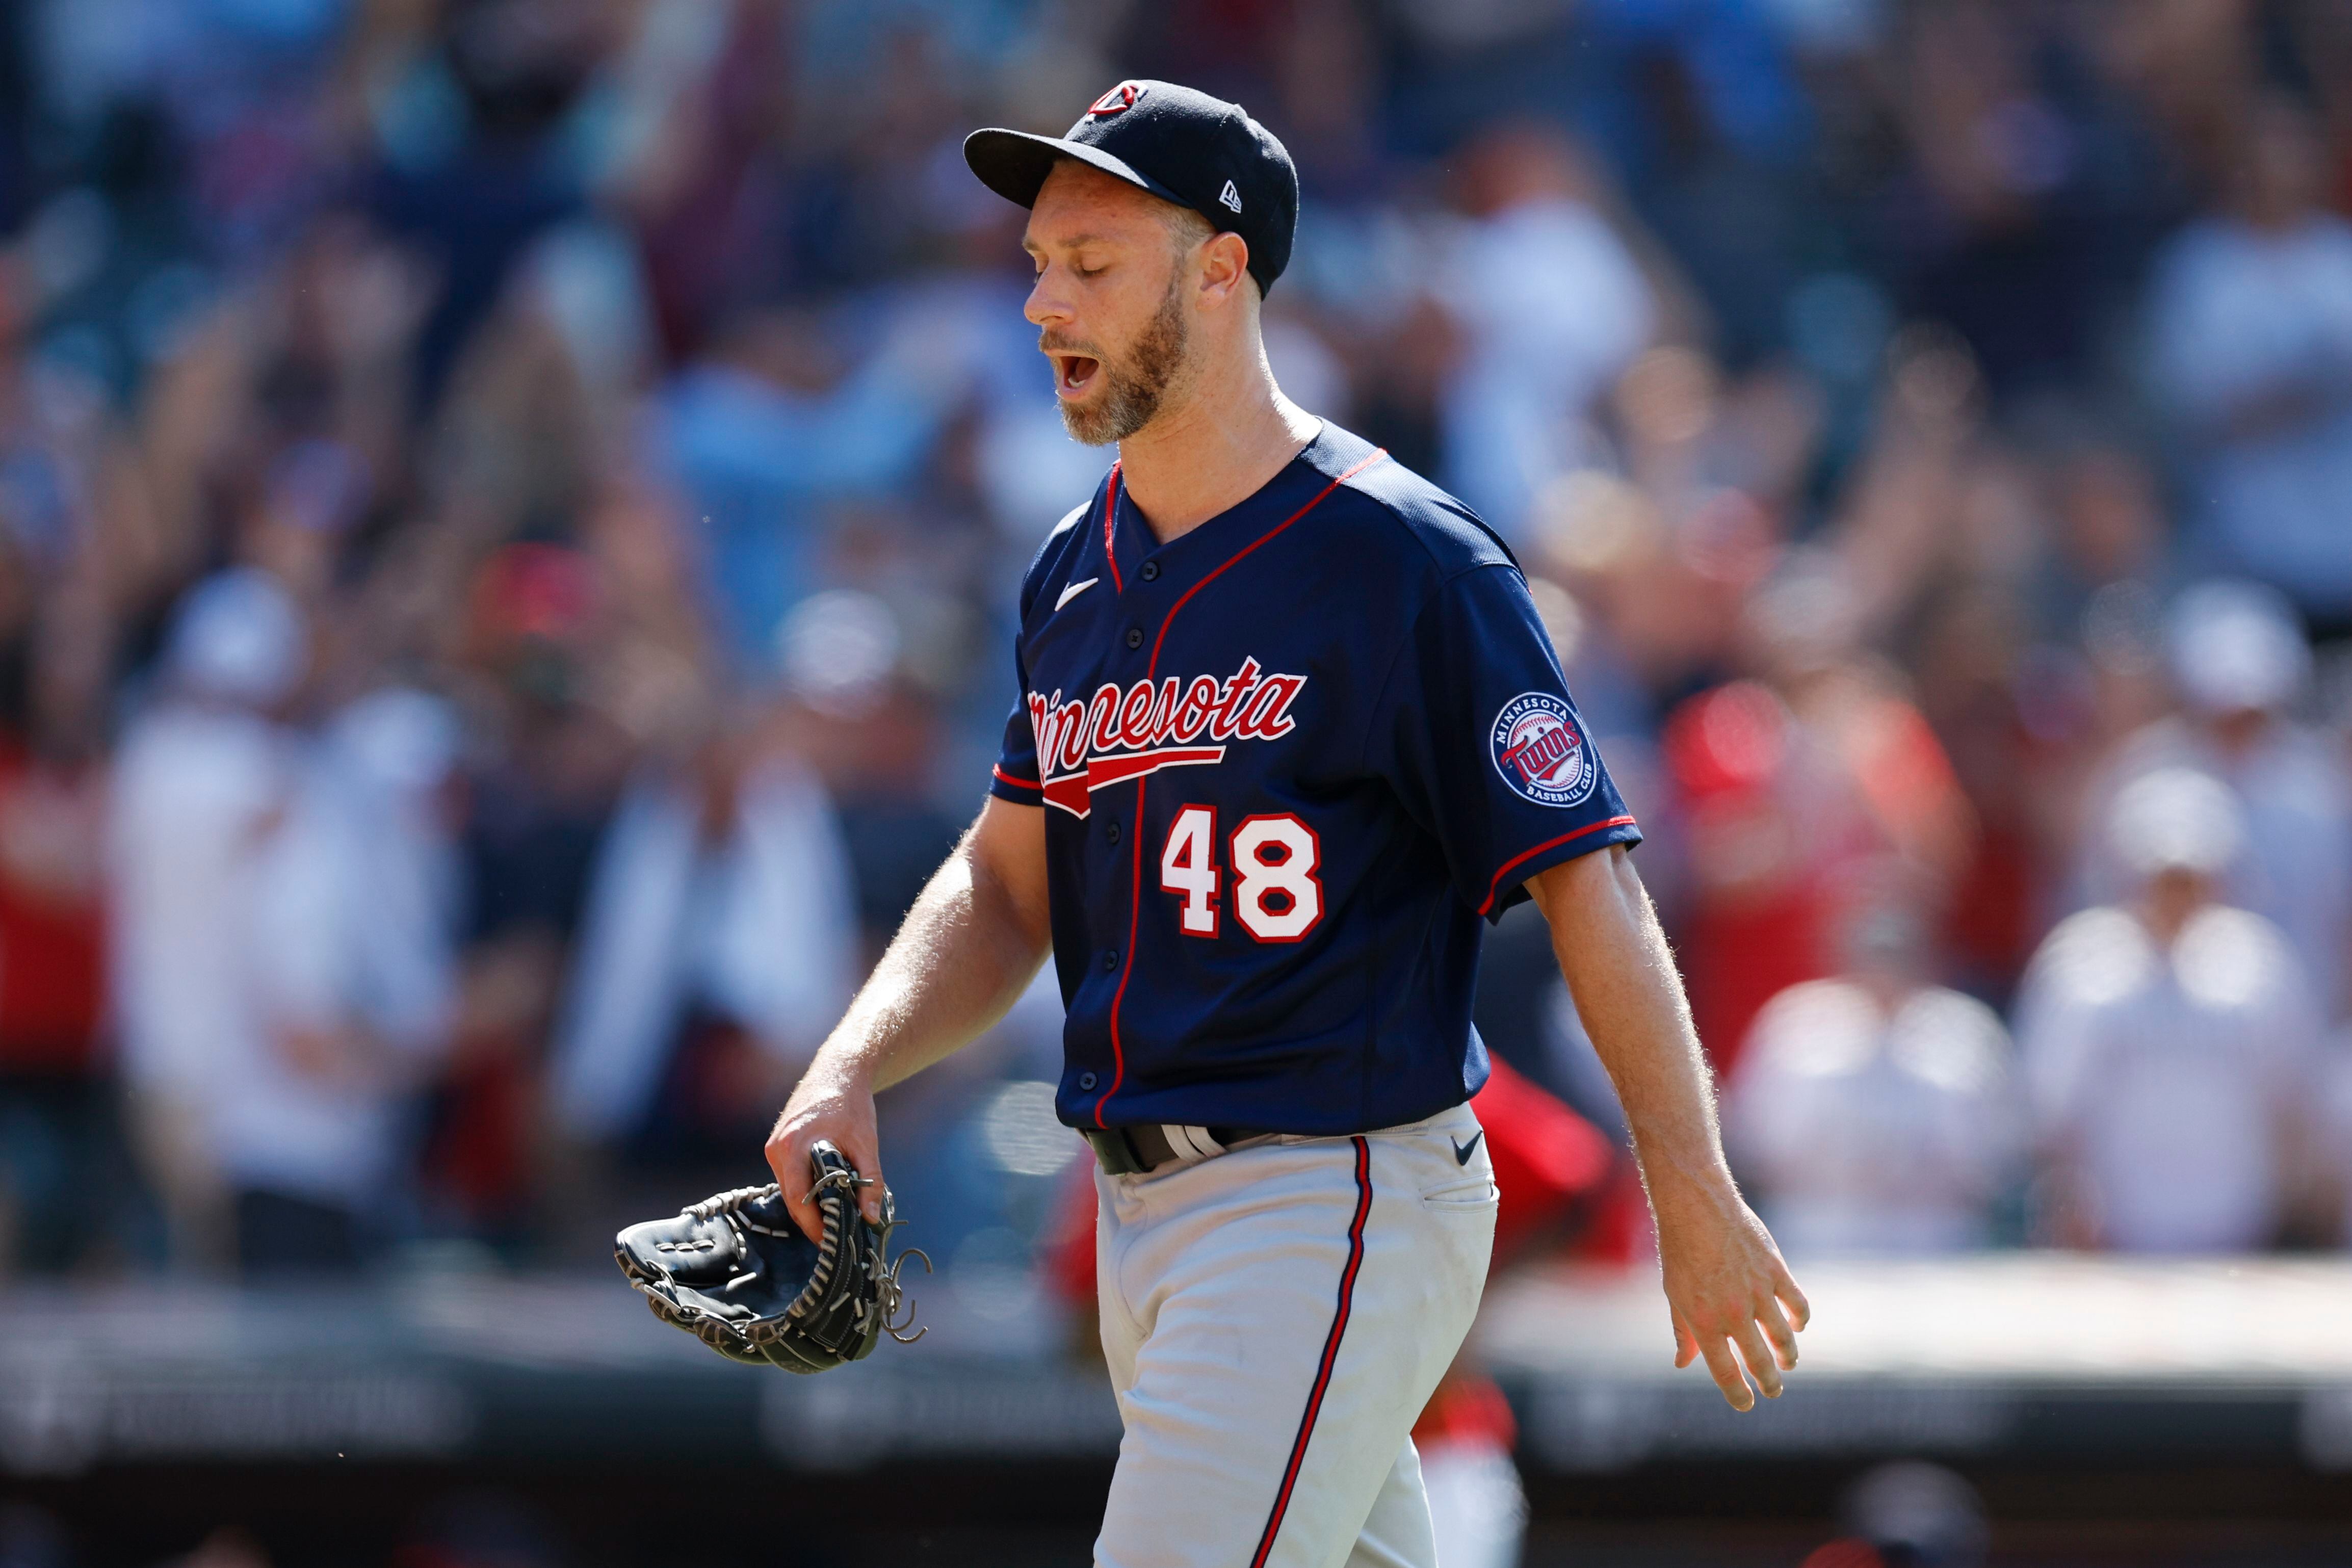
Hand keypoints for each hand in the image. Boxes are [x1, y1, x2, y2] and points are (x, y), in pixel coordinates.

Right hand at [764, 1056, 885, 1242]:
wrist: (839, 1070)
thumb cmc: (851, 1103)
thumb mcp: (866, 1144)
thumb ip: (870, 1181)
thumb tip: (871, 1217)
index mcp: (792, 1147)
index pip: (799, 1200)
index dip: (815, 1226)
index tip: (833, 1244)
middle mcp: (776, 1149)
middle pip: (792, 1198)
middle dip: (814, 1220)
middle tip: (838, 1239)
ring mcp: (775, 1147)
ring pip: (790, 1189)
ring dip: (810, 1205)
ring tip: (837, 1221)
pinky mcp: (779, 1146)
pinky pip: (791, 1178)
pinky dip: (807, 1190)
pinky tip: (828, 1197)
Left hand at [1653, 1174, 1809, 1411]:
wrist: (1696, 1208)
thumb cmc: (1680, 1251)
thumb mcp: (1674, 1294)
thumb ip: (1683, 1331)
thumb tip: (1682, 1364)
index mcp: (1704, 1321)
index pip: (1725, 1372)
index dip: (1738, 1393)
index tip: (1746, 1404)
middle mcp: (1733, 1312)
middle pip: (1758, 1360)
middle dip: (1768, 1382)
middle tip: (1773, 1391)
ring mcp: (1757, 1292)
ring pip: (1783, 1337)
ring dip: (1788, 1355)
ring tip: (1788, 1363)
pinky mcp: (1776, 1271)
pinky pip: (1798, 1304)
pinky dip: (1800, 1319)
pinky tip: (1797, 1326)